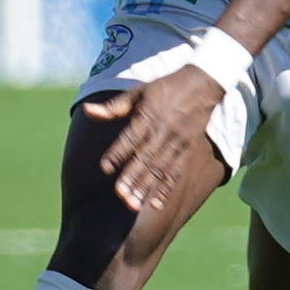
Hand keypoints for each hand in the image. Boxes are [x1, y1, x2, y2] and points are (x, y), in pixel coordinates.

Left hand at [78, 69, 224, 243]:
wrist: (202, 84)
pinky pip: (176, 172)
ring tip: (134, 204)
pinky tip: (157, 204)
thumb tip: (87, 111)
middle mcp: (162, 131)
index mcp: (148, 116)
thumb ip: (113, 107)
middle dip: (133, 177)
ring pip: (160, 168)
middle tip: (121, 195)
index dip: (118, 153)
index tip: (106, 168)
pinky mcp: (187, 149)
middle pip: (145, 158)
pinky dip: (167, 189)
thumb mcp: (137, 92)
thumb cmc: (164, 88)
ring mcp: (176, 141)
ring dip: (147, 187)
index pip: (130, 138)